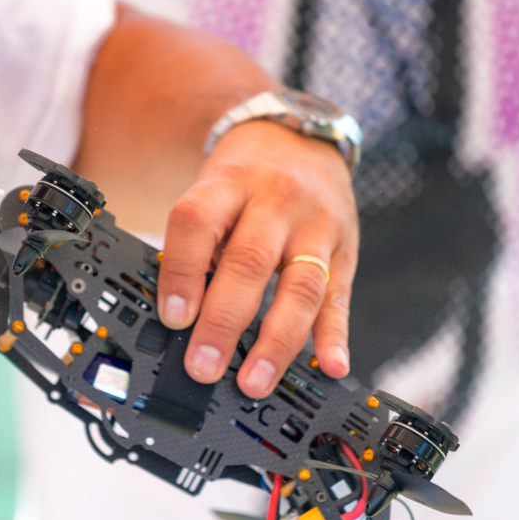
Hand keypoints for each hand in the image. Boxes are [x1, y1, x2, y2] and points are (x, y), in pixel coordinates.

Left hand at [157, 121, 358, 398]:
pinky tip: (329, 365)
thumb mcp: (212, 190)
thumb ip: (197, 244)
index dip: (181, 271)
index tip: (173, 318)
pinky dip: (334, 335)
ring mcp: (316, 226)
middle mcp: (276, 201)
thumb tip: (177, 318)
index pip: (199, 222)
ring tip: (255, 382)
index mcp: (229, 183)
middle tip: (204, 366)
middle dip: (224, 321)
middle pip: (250, 262)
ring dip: (277, 341)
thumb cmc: (244, 179)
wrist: (299, 138)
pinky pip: (340, 297)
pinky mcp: (345, 250)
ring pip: (300, 286)